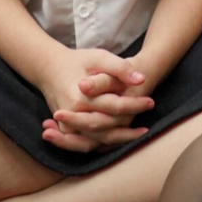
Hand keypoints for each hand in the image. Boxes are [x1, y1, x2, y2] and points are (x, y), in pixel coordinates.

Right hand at [35, 49, 154, 152]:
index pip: (114, 106)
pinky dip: (103, 145)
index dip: (134, 105)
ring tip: (138, 136)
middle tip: (147, 126)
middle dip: (128, 129)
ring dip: (118, 141)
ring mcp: (67, 124)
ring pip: (95, 141)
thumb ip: (119, 67)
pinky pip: (85, 144)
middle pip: (105, 128)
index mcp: (80, 97)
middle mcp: (72, 114)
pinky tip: (119, 140)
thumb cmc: (78, 61)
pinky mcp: (66, 129)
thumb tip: (141, 79)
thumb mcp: (99, 57)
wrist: (50, 69)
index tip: (150, 102)